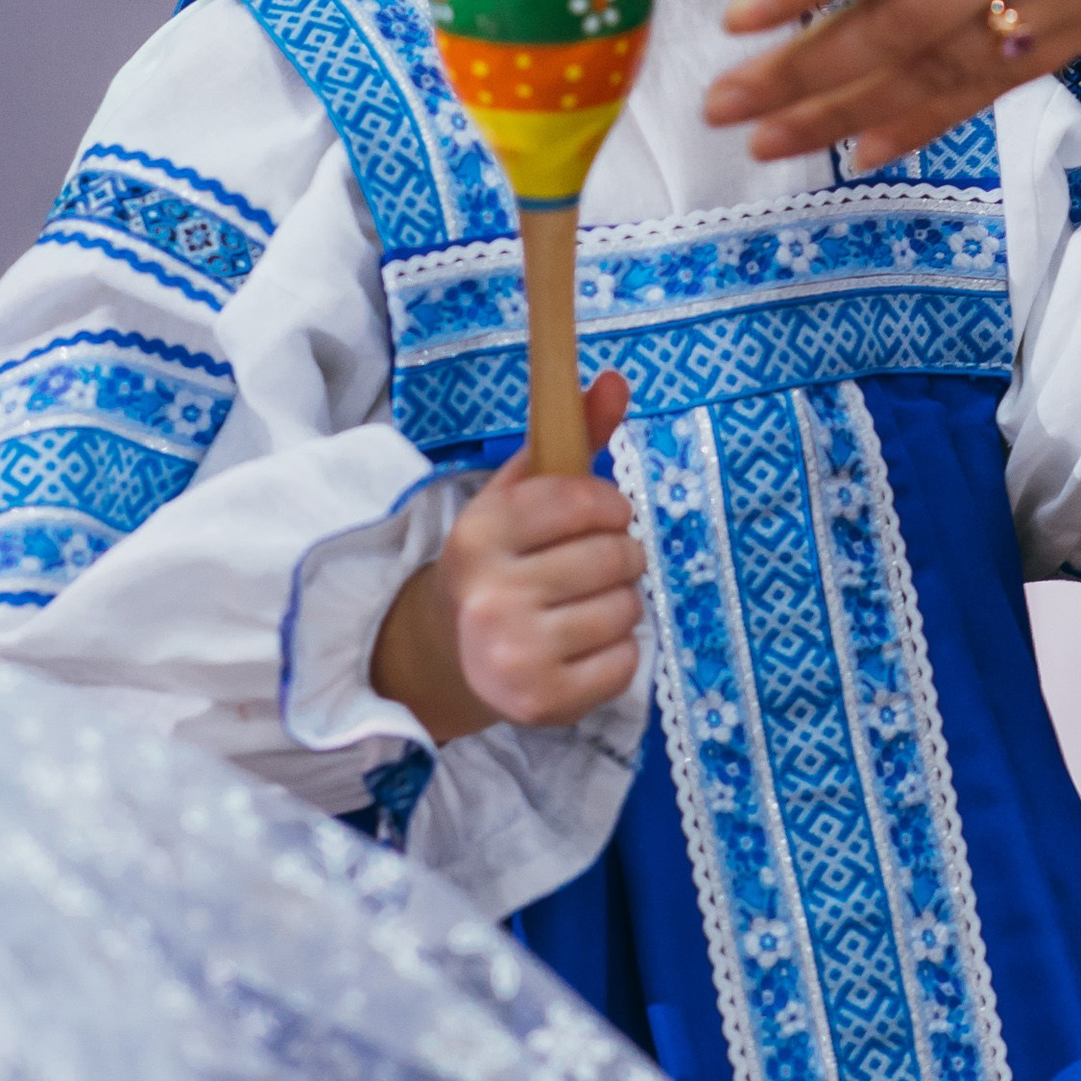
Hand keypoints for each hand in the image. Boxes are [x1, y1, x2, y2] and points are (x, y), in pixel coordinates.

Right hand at [370, 372, 643, 741]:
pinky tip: (584, 647)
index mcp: (481, 533)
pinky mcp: (541, 701)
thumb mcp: (522, 495)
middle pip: (614, 555)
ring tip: (585, 606)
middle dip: (620, 555)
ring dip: (620, 602)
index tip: (602, 516)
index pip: (582, 500)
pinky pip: (626, 662)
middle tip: (595, 566)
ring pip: (625, 607)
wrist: (453, 655)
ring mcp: (515, 653)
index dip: (609, 505)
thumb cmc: (503, 561)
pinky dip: (619, 652)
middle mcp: (490, 595)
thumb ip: (573, 436)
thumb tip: (617, 379)